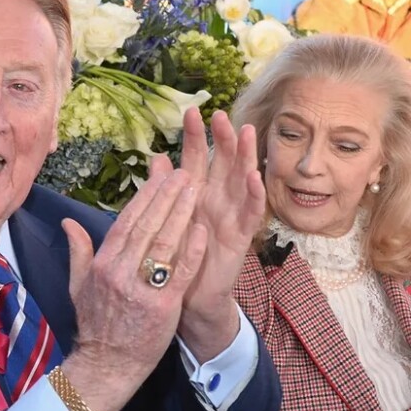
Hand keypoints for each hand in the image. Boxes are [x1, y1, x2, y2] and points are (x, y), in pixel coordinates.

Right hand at [60, 166, 207, 410]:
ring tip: (196, 190)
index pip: (127, 221)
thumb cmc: (96, 323)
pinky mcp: (163, 307)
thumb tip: (67, 222)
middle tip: (184, 173)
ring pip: (164, 243)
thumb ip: (78, 250)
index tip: (161, 175)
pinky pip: (180, 273)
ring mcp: (142, 289)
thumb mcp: (79, 285)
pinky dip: (191, 250)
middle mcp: (120, 272)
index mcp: (102, 263)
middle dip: (167, 196)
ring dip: (181, 214)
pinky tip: (201, 229)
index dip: (146, 196)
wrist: (108, 364)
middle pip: (147, 225)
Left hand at [151, 109, 263, 360]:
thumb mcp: (166, 220)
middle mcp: (216, 201)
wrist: (187, 299)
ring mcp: (230, 217)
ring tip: (245, 131)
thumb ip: (163, 189)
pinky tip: (254, 175)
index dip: (195, 137)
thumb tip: (156, 157)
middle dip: (222, 139)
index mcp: (195, 195)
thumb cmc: (176, 257)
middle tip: (220, 115)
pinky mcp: (241, 237)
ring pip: (241, 181)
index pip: (196, 159)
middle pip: (222, 163)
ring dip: (244, 157)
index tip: (191, 112)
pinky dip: (254, 194)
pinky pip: (250, 213)